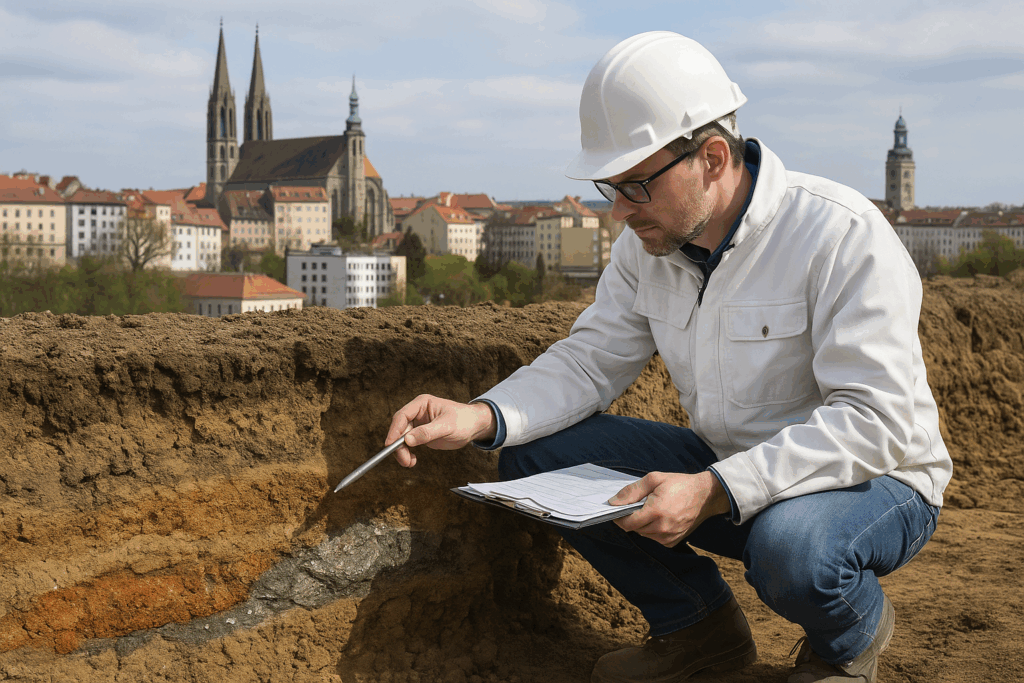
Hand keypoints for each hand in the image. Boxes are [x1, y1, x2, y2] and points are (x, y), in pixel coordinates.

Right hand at [385, 394, 497, 466]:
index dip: (394, 430)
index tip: (390, 445)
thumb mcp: (446, 426)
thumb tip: (407, 440)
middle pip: (399, 429)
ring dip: (402, 451)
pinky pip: (408, 444)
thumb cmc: (463, 420)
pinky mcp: (421, 435)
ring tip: (409, 463)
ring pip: (402, 438)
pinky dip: (407, 453)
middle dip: (398, 445)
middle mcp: (417, 413)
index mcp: (421, 404)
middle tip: (404, 460)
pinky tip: (412, 460)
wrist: (474, 427)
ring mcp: (418, 424)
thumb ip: (427, 432)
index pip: (402, 416)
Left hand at [609, 471, 729, 546]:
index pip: (627, 523)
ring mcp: (669, 536)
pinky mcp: (674, 541)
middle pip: (634, 529)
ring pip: (644, 534)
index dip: (619, 517)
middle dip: (632, 518)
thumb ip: (632, 491)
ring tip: (652, 509)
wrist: (705, 495)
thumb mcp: (654, 479)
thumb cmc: (679, 484)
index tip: (618, 510)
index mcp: (656, 511)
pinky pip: (655, 538)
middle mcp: (662, 527)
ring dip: (642, 524)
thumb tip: (613, 502)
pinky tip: (660, 518)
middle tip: (639, 505)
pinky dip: (653, 530)